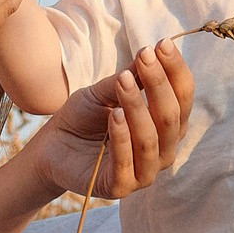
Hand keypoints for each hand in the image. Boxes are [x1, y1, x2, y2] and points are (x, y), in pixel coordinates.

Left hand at [29, 40, 193, 200]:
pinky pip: (127, 162)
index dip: (176, 70)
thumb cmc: (83, 118)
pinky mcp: (121, 188)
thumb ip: (129, 78)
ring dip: (138, 107)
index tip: (162, 44)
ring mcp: (145, 173)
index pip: (183, 97)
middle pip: (171, 116)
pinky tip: (113, 115)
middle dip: (158, 84)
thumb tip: (151, 51)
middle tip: (143, 57)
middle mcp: (164, 151)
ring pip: (151, 139)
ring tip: (122, 81)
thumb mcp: (104, 91)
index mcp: (167, 126)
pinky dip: (122, 137)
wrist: (51, 147)